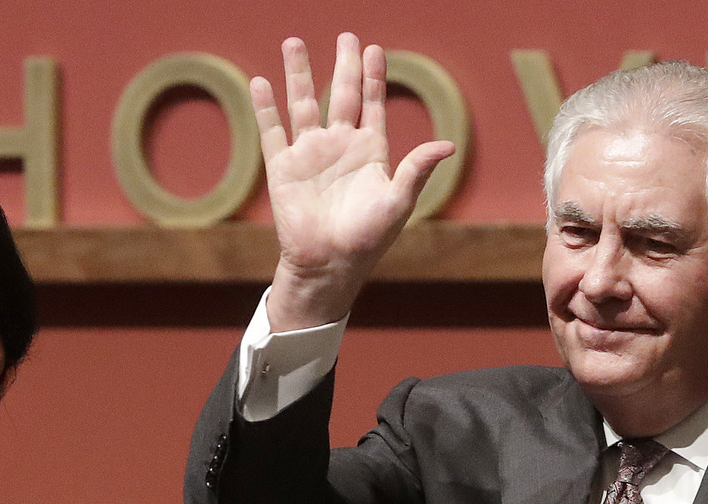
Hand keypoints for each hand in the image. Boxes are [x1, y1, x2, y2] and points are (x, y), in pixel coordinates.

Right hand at [253, 33, 454, 330]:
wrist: (330, 264)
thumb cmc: (369, 238)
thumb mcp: (398, 202)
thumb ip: (417, 170)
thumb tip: (447, 145)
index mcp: (370, 151)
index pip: (371, 103)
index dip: (373, 77)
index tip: (374, 49)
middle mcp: (339, 146)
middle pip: (340, 94)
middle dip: (343, 65)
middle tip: (346, 36)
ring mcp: (310, 154)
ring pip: (302, 103)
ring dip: (298, 73)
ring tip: (293, 41)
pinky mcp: (283, 167)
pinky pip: (272, 130)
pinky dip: (265, 106)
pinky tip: (260, 82)